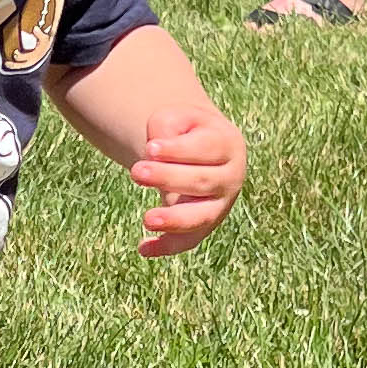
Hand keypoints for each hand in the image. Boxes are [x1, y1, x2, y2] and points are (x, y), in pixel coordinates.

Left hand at [132, 99, 245, 252]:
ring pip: (201, 216)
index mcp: (228, 145)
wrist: (200, 151)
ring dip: (175, 219)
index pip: (207, 148)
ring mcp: (220, 205)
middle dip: (168, 178)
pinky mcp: (204, 225)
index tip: (149, 148)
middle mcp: (231, 178)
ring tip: (147, 219)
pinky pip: (189, 240)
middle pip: (202, 182)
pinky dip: (167, 246)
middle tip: (136, 172)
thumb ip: (165, 128)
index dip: (178, 150)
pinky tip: (144, 248)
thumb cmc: (185, 132)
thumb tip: (153, 155)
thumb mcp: (177, 119)